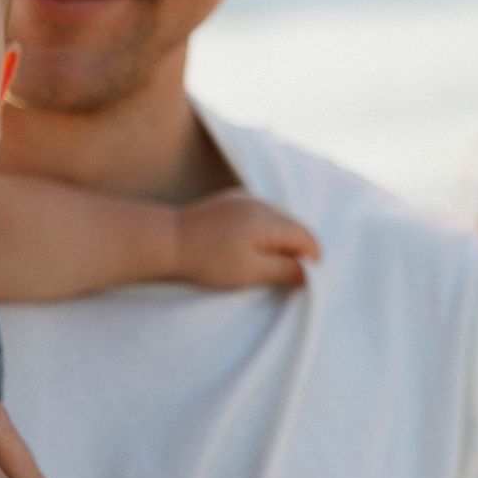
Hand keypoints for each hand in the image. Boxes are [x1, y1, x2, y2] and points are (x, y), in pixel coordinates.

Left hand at [174, 188, 319, 287]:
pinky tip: (248, 248)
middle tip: (287, 275)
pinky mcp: (226, 202)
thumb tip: (309, 271)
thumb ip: (285, 270)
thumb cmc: (209, 260)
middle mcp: (258, 202)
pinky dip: (261, 231)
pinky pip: (256, 215)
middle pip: (291, 225)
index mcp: (268, 218)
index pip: (305, 236)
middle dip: (295, 249)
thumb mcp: (251, 271)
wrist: (166, 240)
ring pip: (274, 219)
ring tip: (267, 264)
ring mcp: (241, 199)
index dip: (311, 258)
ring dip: (278, 240)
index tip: (305, 279)